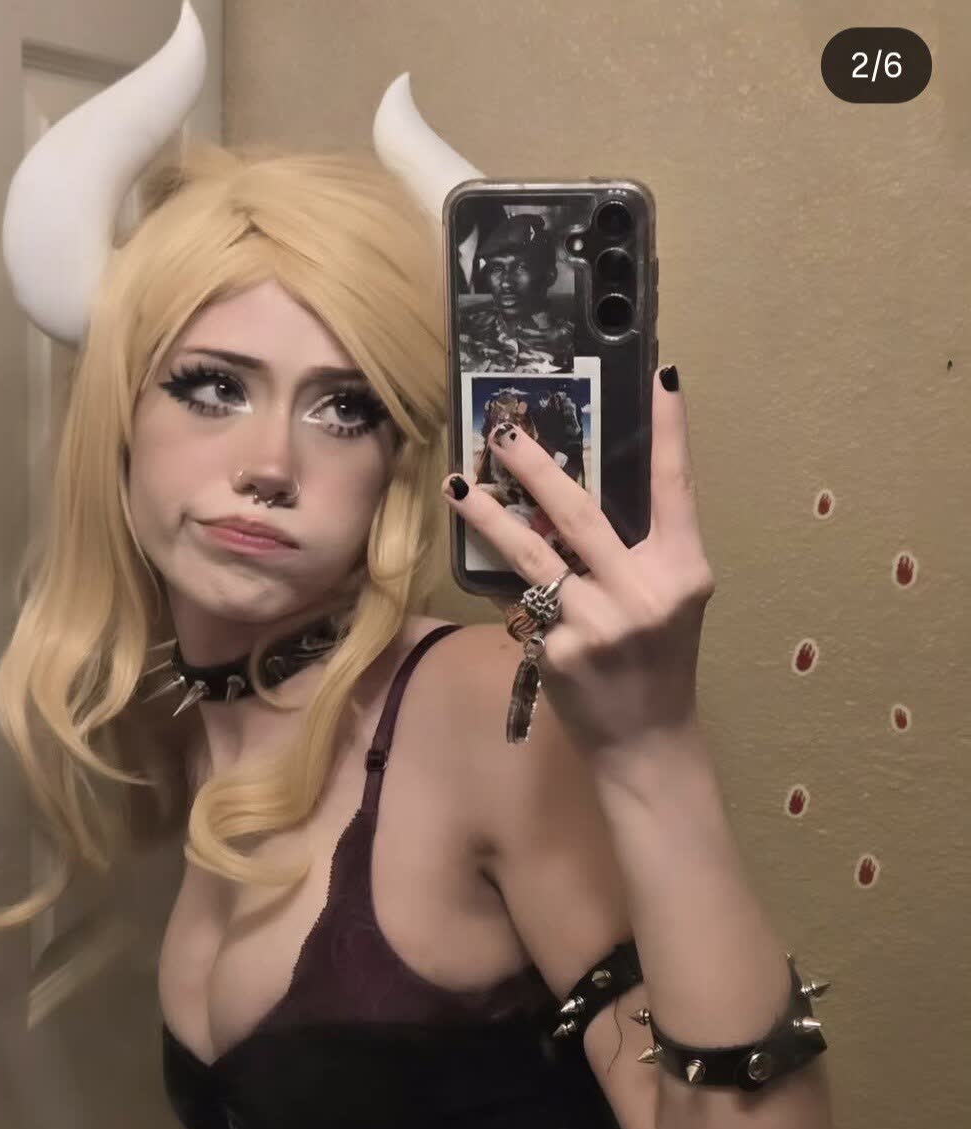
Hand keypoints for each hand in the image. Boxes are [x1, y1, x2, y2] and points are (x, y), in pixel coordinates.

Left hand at [441, 366, 716, 762]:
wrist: (646, 739)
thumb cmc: (658, 661)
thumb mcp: (669, 601)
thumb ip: (638, 553)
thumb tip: (571, 497)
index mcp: (682, 574)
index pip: (675, 490)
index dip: (670, 433)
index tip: (661, 377)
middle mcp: (643, 594)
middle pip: (581, 515)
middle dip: (537, 469)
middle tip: (505, 432)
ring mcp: (596, 624)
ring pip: (532, 555)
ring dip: (489, 517)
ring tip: (458, 486)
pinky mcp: (556, 651)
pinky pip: (519, 603)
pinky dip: (504, 585)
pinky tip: (485, 568)